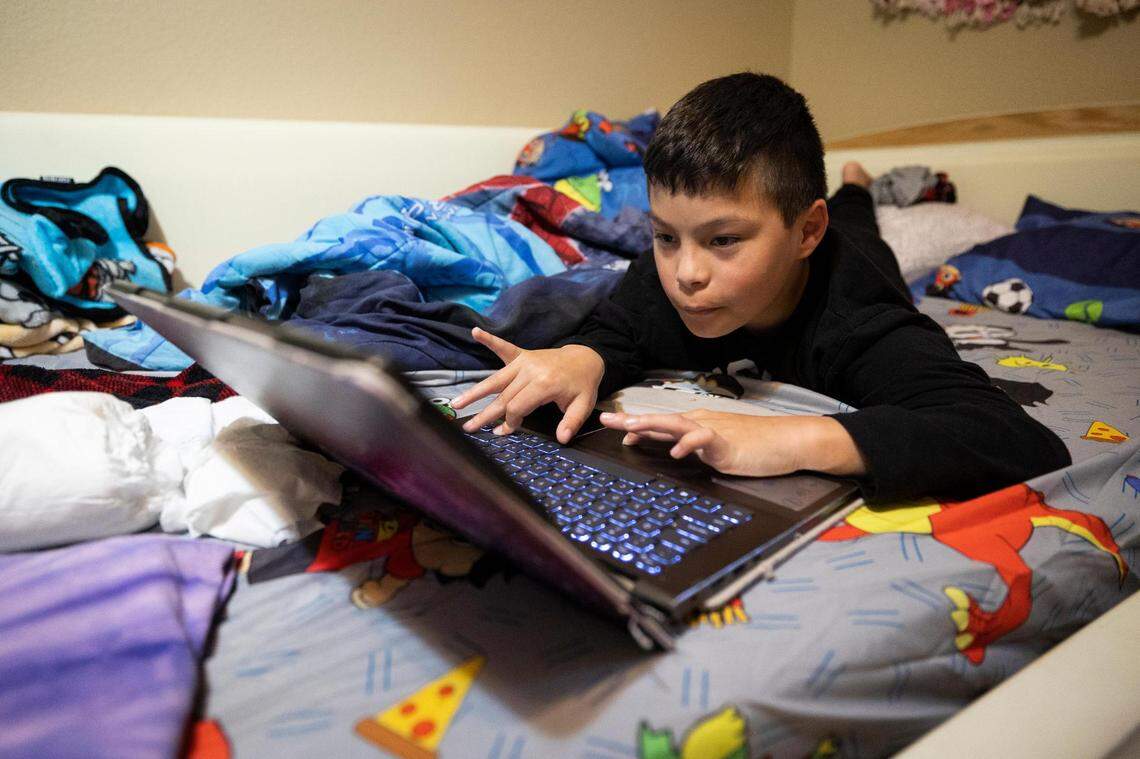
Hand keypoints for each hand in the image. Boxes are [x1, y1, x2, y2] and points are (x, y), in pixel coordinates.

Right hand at [451, 328, 604, 442]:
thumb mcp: (582, 405)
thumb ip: (571, 422)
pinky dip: (490, 340)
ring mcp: (525, 362)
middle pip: (502, 396)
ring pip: (495, 379)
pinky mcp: (522, 355)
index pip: (517, 406)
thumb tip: (562, 439)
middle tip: (469, 428)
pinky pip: (503, 348)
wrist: (586, 357)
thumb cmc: (582, 384)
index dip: (509, 422)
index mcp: (544, 384)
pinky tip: (476, 333)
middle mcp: (530, 371)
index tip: (505, 431)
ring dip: (475, 392)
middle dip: (485, 414)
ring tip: (456, 403)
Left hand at [598, 410, 867, 477]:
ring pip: (677, 424)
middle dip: (632, 421)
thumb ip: (697, 448)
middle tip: (607, 420)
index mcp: (698, 424)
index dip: (638, 425)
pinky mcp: (727, 444)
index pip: (662, 423)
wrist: (788, 441)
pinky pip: (704, 441)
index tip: (614, 428)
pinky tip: (675, 452)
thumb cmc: (757, 445)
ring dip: (652, 425)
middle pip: (661, 419)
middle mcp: (701, 423)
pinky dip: (689, 445)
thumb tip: (677, 451)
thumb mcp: (719, 448)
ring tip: (630, 429)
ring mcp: (713, 432)